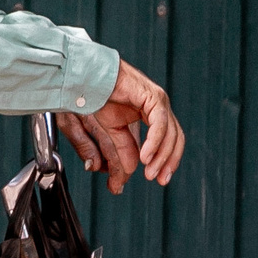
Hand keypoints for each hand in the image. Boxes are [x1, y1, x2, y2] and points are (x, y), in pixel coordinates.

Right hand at [55, 59, 185, 194]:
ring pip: (171, 133)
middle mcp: (155, 107)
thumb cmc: (92, 96)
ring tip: (150, 172)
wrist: (83, 77)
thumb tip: (128, 172)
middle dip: (168, 161)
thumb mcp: (108, 131)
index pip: (164, 141)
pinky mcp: (152, 97)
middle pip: (174, 138)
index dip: (162, 161)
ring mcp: (156, 101)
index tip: (156, 179)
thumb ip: (120, 150)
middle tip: (158, 179)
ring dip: (162, 156)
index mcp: (147, 113)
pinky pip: (160, 123)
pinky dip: (155, 142)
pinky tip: (146, 156)